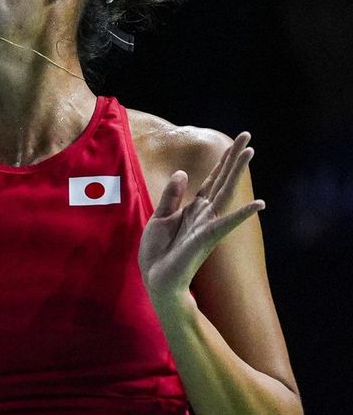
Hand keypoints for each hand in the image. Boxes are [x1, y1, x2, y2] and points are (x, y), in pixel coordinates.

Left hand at [139, 132, 264, 306]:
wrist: (156, 278)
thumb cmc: (158, 251)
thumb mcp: (159, 218)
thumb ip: (171, 196)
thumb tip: (184, 172)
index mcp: (193, 208)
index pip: (211, 179)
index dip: (222, 160)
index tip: (235, 141)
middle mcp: (205, 213)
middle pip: (223, 180)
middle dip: (234, 158)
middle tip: (248, 136)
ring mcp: (207, 224)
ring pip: (226, 193)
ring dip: (237, 172)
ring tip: (250, 153)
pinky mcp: (206, 238)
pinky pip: (226, 223)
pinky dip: (242, 214)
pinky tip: (258, 204)